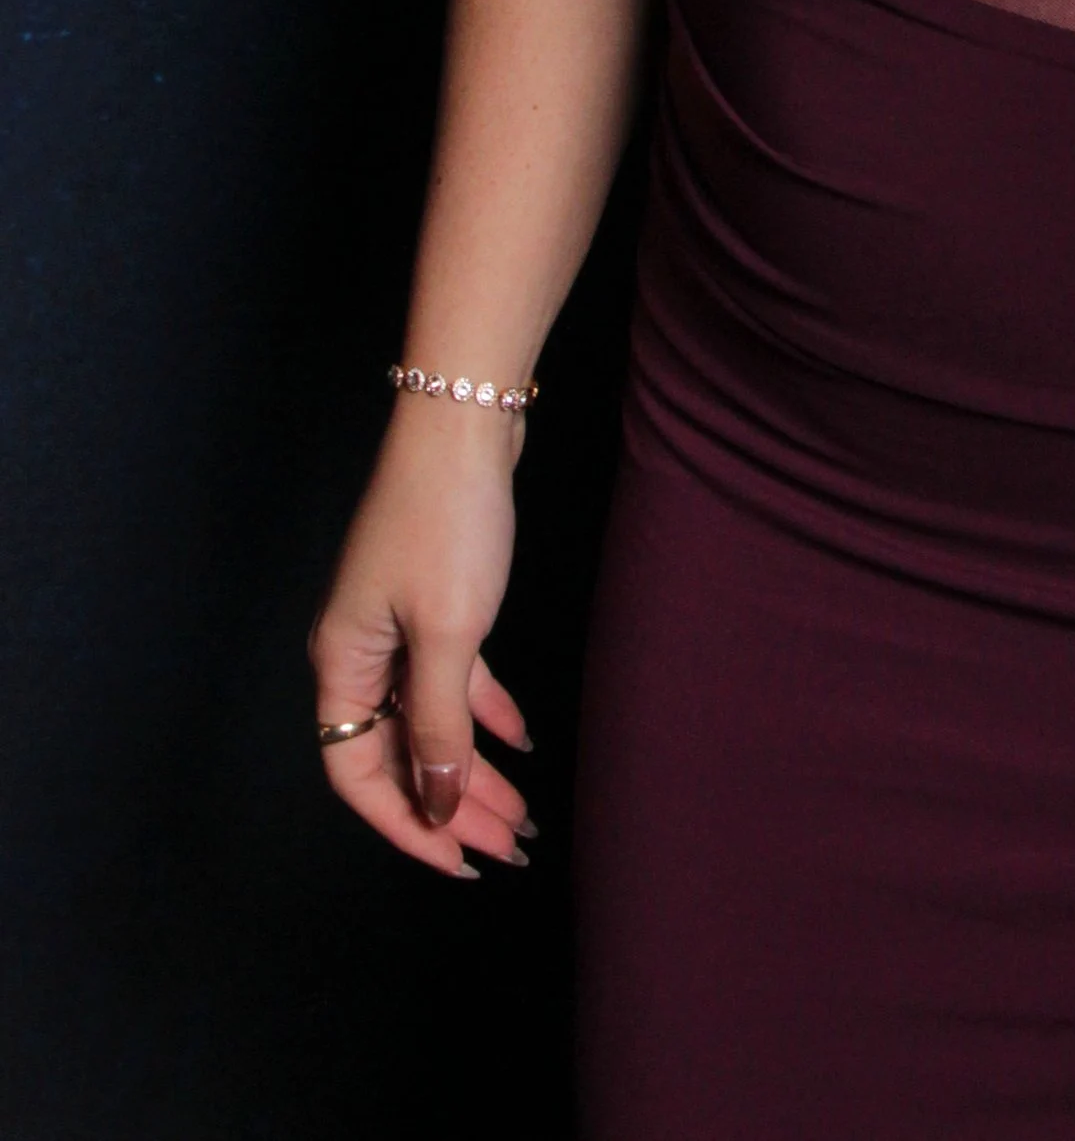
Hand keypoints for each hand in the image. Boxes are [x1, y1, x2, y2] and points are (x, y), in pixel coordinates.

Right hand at [308, 399, 534, 876]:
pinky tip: (520, 739)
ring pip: (430, 718)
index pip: (357, 775)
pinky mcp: (432, 598)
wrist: (463, 423)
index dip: (405, 825)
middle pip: (398, 753)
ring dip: (473, 766)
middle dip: (452, 806)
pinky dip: (484, 709)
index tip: (457, 861)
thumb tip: (437, 803)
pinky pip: (451, 677)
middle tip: (506, 846)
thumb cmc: (445, 519)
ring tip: (520, 811)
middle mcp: (359, 652)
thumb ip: (440, 726)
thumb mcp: (448, 634)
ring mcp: (394, 624)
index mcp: (343, 664)